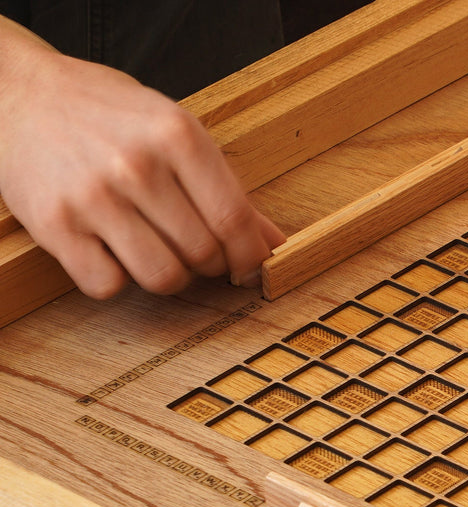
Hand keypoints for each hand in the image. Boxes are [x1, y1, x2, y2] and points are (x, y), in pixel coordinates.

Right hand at [0, 27, 284, 298]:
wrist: (15, 94)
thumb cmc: (105, 115)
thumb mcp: (174, 130)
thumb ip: (227, 187)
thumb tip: (277, 244)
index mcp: (177, 135)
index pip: (234, 220)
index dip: (249, 256)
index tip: (248, 266)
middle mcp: (137, 165)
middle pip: (203, 254)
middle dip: (207, 263)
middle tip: (190, 248)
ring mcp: (93, 196)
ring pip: (162, 278)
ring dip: (166, 276)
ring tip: (153, 249)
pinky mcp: (55, 225)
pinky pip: (108, 285)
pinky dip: (116, 279)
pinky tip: (110, 250)